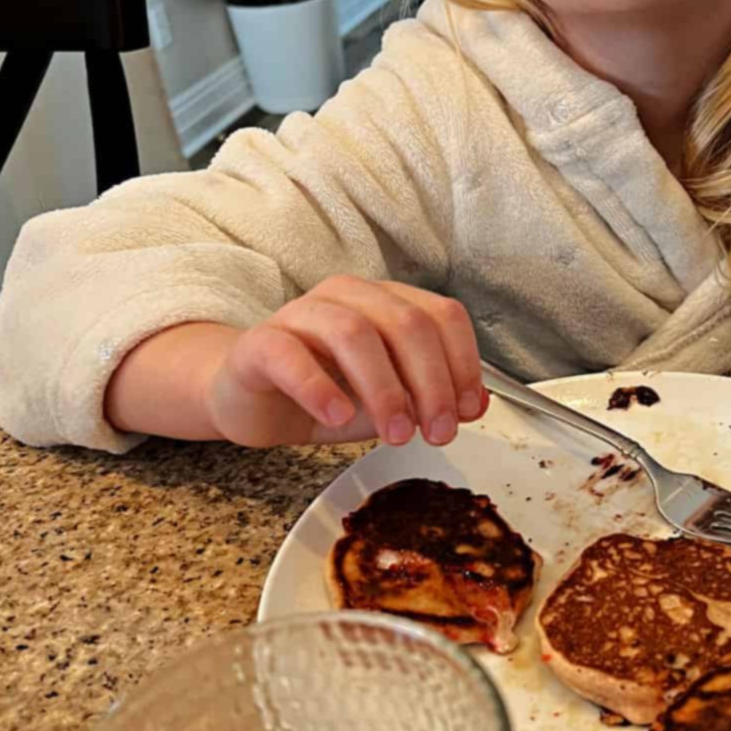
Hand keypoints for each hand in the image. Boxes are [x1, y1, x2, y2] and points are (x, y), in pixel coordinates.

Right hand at [203, 277, 487, 447]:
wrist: (253, 402)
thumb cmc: (325, 394)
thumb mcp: (388, 401)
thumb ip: (428, 398)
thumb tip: (476, 404)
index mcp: (386, 301)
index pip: (441, 315)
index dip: (463, 363)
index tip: (468, 411)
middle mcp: (347, 297)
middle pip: (405, 323)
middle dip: (432, 382)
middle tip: (439, 433)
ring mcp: (300, 314)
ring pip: (353, 333)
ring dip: (384, 388)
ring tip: (396, 434)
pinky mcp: (260, 343)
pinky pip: (289, 355)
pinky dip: (319, 387)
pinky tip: (336, 417)